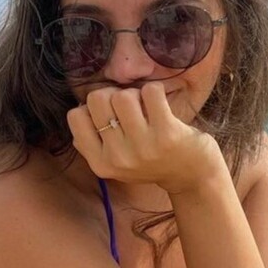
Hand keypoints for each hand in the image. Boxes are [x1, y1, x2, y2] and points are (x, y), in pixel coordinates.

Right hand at [66, 83, 223, 193]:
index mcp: (100, 164)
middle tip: (130, 108)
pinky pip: (150, 91)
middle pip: (97, 98)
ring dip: (136, 94)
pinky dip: (156, 91)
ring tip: (146, 108)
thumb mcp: (115, 162)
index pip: (75, 116)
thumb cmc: (151, 160)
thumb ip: (92, 142)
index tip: (109, 115)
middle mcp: (118, 158)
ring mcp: (143, 147)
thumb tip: (80, 108)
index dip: (91, 107)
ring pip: (123, 94)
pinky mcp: (167, 134)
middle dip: (113, 95)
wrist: (192, 176)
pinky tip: (161, 106)